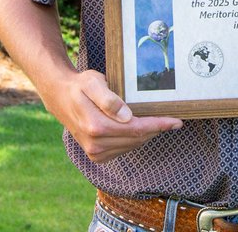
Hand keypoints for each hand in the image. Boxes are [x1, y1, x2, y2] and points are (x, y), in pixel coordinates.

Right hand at [43, 69, 181, 162]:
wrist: (61, 97)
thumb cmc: (80, 86)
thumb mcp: (93, 83)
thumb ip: (109, 99)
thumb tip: (127, 116)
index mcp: (96, 127)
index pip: (136, 129)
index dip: (158, 125)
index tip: (176, 121)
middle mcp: (96, 144)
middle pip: (137, 139)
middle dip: (156, 129)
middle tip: (172, 119)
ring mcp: (96, 153)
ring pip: (132, 145)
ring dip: (146, 134)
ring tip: (156, 121)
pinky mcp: (97, 156)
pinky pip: (124, 149)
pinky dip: (135, 139)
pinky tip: (138, 127)